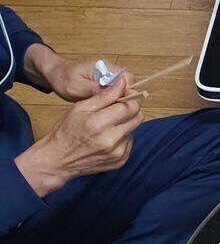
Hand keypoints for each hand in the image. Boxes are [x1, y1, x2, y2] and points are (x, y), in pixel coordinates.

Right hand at [14, 76, 143, 196]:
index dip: (131, 98)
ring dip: (125, 124)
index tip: (126, 94)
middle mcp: (110, 140)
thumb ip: (104, 95)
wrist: (59, 160)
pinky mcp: (121, 160)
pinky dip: (122, 137)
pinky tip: (108, 137)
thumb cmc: (66, 130)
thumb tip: (123, 83)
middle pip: (137, 118)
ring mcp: (117, 153)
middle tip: (118, 108)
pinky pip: (130, 142)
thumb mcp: (80, 108)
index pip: (130, 107)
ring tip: (108, 125)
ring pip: (134, 129)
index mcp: (98, 124)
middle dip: (130, 109)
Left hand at [48, 59, 134, 102]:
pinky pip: (116, 93)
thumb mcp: (76, 86)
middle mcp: (110, 71)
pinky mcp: (105, 84)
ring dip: (118, 100)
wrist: (54, 74)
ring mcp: (108, 77)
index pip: (127, 79)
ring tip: (108, 110)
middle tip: (113, 110)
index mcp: (104, 67)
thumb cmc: (62, 78)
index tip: (119, 105)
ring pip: (123, 90)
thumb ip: (94, 89)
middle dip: (124, 98)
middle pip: (128, 85)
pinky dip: (112, 101)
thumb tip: (113, 94)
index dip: (127, 92)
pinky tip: (104, 108)